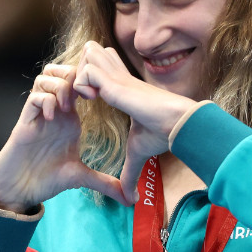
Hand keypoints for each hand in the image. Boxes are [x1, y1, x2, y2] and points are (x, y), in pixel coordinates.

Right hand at [0, 65, 128, 211]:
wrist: (19, 190)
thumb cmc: (46, 180)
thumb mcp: (80, 178)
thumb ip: (105, 183)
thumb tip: (129, 199)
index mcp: (70, 119)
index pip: (80, 84)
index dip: (91, 83)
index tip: (101, 97)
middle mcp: (55, 112)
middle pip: (62, 72)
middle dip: (74, 76)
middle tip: (84, 96)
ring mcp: (39, 114)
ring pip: (46, 78)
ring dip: (60, 87)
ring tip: (66, 108)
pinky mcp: (25, 121)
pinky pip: (34, 97)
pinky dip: (45, 101)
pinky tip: (51, 118)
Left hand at [72, 42, 196, 202]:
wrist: (176, 125)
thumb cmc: (162, 134)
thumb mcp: (138, 153)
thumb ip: (129, 173)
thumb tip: (130, 200)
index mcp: (121, 87)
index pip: (96, 67)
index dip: (83, 80)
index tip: (77, 103)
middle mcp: (118, 77)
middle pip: (89, 51)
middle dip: (75, 71)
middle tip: (74, 98)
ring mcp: (117, 77)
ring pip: (86, 54)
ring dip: (76, 75)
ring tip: (79, 99)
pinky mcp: (116, 82)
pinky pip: (86, 71)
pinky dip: (81, 84)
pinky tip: (88, 101)